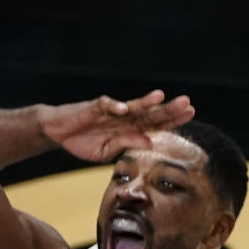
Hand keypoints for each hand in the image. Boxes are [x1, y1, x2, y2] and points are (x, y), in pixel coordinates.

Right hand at [38, 90, 193, 162]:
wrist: (57, 132)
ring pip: (132, 105)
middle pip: (149, 113)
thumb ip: (127, 144)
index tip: (191, 114)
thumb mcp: (106, 151)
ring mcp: (110, 111)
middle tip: (187, 103)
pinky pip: (105, 105)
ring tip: (160, 97)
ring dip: (145, 102)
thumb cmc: (83, 141)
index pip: (156, 124)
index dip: (172, 119)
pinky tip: (123, 109)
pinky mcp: (93, 107)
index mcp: (129, 129)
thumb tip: (150, 142)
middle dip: (167, 108)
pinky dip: (113, 106)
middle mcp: (124, 117)